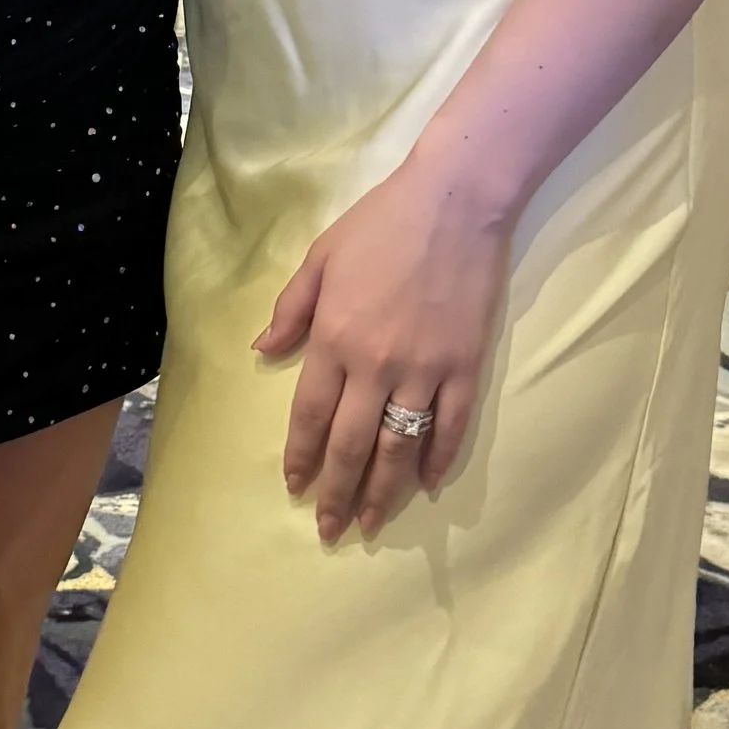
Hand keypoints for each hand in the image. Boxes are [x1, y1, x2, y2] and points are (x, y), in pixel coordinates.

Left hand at [259, 160, 512, 544]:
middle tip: (330, 528)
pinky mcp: (466, 365)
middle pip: (352, 444)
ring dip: (384, 490)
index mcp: (335, 337)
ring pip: (400, 446)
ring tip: (372, 521)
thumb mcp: (320, 257)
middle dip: (338, 492)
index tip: (296, 486)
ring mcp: (425, 368)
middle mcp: (376, 363)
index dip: (303, 456)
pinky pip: (452, 425)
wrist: (455, 200)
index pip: (312, 415)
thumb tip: (263, 352)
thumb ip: (291, 309)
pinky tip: (429, 483)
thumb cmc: (381, 223)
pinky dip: (440, 458)